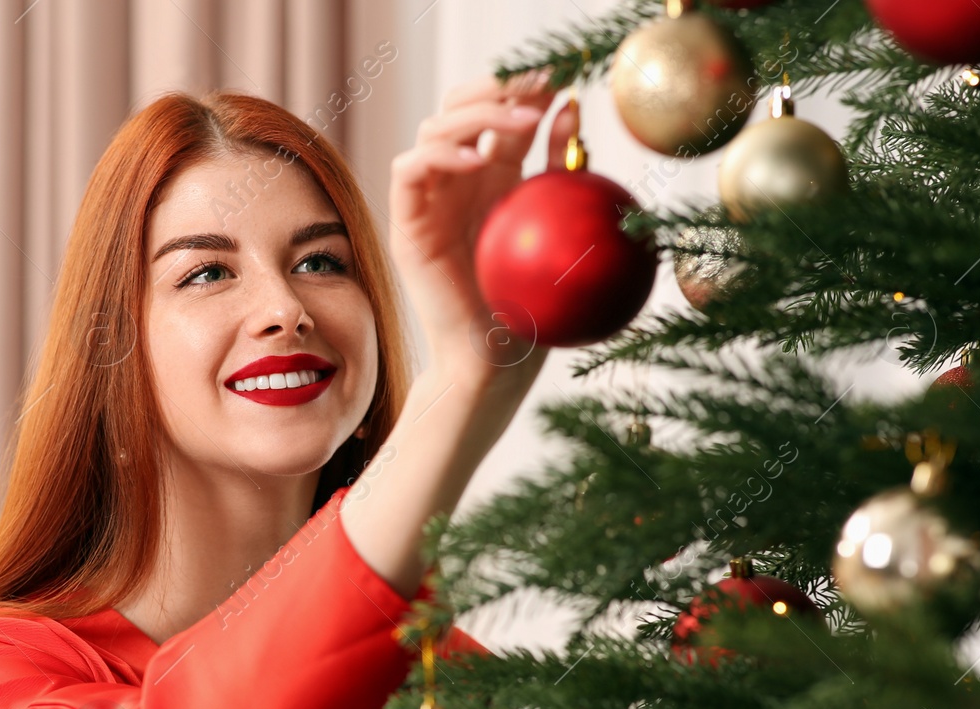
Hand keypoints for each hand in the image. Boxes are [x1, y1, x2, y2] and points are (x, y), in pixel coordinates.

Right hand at [388, 70, 579, 385]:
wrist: (493, 362)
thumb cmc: (530, 306)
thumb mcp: (554, 224)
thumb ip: (559, 165)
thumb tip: (573, 106)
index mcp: (494, 181)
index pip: (499, 114)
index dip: (523, 88)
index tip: (559, 76)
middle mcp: (457, 184)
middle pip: (461, 108)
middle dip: (497, 88)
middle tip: (537, 87)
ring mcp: (428, 202)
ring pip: (433, 127)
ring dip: (475, 113)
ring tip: (521, 121)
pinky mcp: (406, 226)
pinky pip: (409, 170)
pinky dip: (441, 154)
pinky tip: (480, 158)